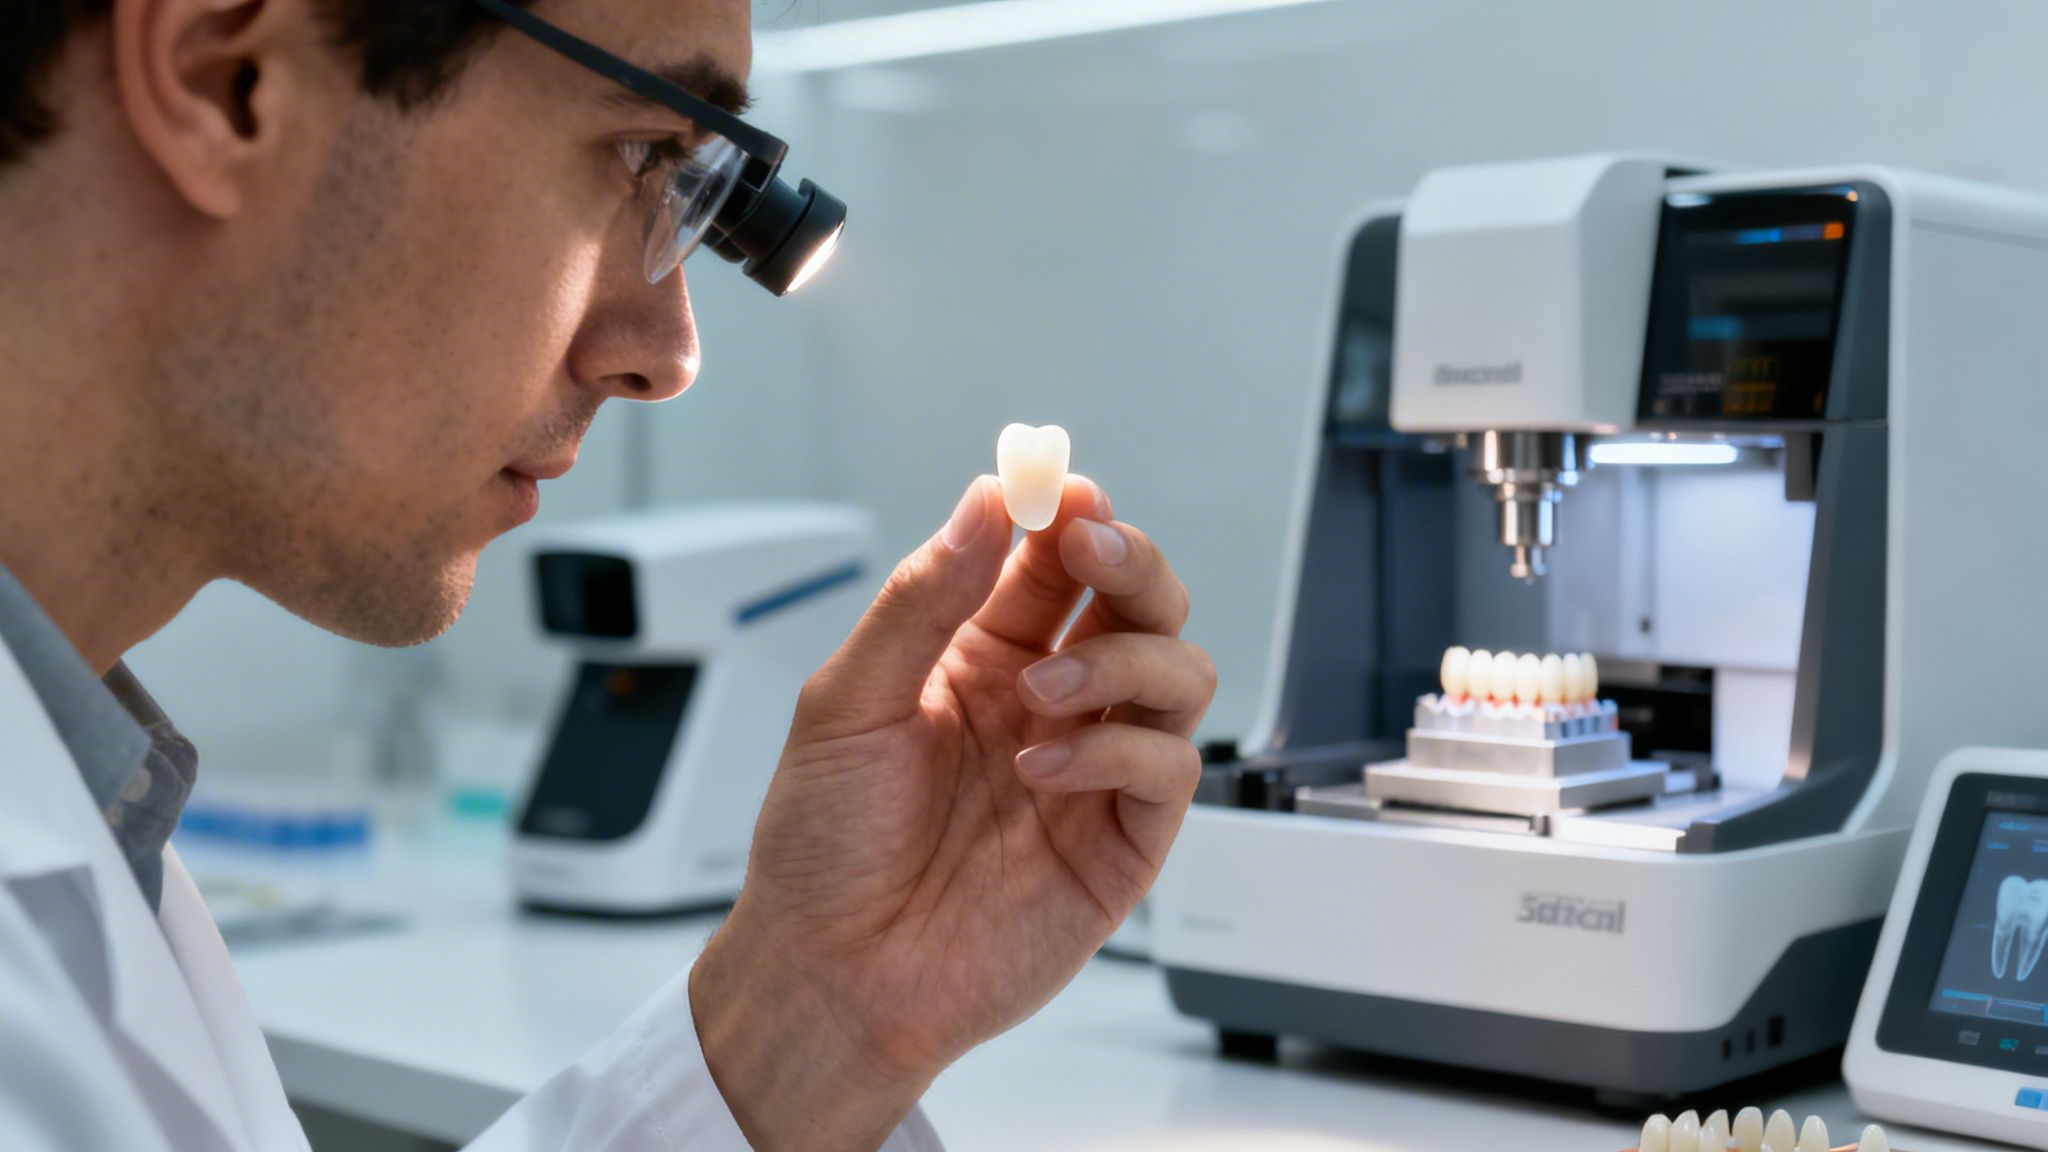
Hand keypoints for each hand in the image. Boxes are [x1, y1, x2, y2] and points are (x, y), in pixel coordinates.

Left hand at [690, 474, 1213, 1149]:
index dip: (1071, 516)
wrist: (830, 973)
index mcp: (983, 657)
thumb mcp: (847, 701)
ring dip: (1124, 658)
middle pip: (1140, 602)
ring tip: (1042, 693)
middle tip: (1092, 545)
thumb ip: (924, 599)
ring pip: (1177, 672)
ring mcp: (1095, 770)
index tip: (1062, 490)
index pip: (1055, 563)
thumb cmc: (823, 846)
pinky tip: (1043, 766)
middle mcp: (1051, 703)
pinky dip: (1120, 749)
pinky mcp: (1124, 842)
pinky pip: (1170, 767)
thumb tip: (987, 501)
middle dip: (1130, 559)